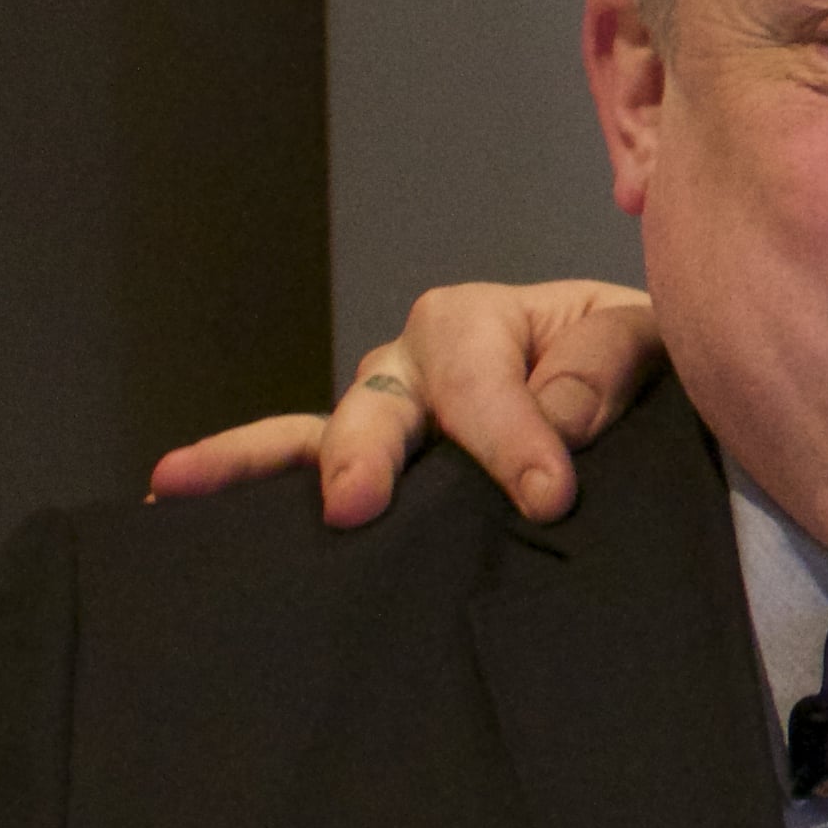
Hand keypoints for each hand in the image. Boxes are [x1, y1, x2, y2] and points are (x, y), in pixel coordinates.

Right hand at [143, 282, 665, 525]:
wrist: (659, 418)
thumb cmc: (651, 376)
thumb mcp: (655, 349)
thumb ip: (608, 367)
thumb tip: (553, 419)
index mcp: (489, 322)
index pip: (482, 377)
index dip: (511, 435)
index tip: (548, 495)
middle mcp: (420, 364)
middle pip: (380, 399)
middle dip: (367, 450)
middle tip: (357, 504)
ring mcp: (389, 421)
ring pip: (326, 436)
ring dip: (264, 464)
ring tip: (185, 484)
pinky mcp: (379, 476)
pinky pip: (301, 473)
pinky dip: (241, 482)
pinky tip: (167, 500)